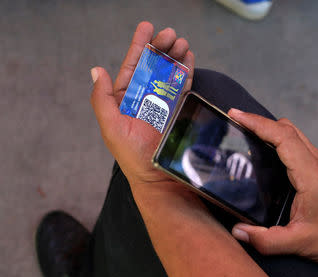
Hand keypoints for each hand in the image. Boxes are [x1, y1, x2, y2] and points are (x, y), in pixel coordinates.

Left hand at [90, 22, 193, 189]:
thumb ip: (102, 99)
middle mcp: (144, 97)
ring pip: (169, 72)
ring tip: (181, 42)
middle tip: (169, 33)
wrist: (157, 175)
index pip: (132, 67)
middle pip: (153, 65)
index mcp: (125, 99)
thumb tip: (97, 70)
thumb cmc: (131, 154)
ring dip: (175, 55)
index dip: (139, 46)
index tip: (147, 28)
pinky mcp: (179, 109)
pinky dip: (186, 71)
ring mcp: (163, 102)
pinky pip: (183, 85)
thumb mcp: (110, 126)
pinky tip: (188, 57)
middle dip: (161, 47)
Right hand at [228, 109, 317, 263]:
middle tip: (235, 122)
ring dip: (268, 129)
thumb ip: (268, 241)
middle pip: (286, 128)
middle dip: (258, 121)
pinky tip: (264, 152)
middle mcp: (317, 162)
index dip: (257, 123)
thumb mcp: (302, 244)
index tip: (236, 115)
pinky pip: (296, 144)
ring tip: (245, 133)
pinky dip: (277, 140)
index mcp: (312, 175)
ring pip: (292, 133)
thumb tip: (239, 232)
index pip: (283, 137)